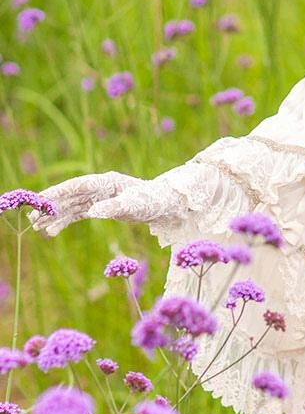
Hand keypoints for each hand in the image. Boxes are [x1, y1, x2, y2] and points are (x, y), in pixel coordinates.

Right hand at [28, 171, 183, 235]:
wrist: (164, 204)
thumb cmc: (152, 201)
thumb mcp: (135, 205)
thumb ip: (114, 207)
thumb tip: (93, 212)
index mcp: (106, 182)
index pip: (78, 186)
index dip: (59, 192)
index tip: (42, 199)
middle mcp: (99, 187)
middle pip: (70, 196)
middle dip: (51, 206)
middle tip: (31, 216)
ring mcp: (99, 197)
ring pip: (71, 206)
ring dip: (55, 216)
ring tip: (37, 227)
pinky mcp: (100, 207)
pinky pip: (78, 214)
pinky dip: (65, 222)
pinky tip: (52, 231)